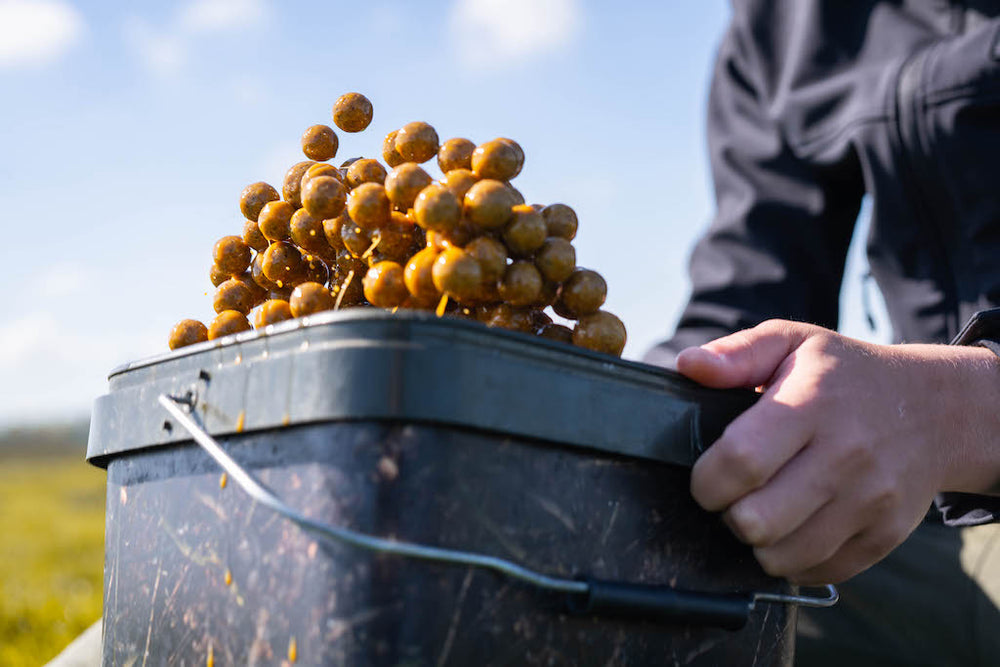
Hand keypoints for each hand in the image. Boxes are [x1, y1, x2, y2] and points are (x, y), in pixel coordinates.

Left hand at [676, 320, 999, 583]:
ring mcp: (870, 500)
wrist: (935, 409)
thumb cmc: (846, 375)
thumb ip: (736, 354)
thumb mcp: (793, 342)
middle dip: (727, 514)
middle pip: (756, 520)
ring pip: (783, 556)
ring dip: (757, 541)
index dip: (706, 479)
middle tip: (734, 495)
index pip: (741, 460)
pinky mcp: (885, 534)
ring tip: (762, 510)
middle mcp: (846, 455)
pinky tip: (793, 527)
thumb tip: (688, 365)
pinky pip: (819, 571)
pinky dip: (794, 559)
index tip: (706, 476)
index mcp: (814, 403)